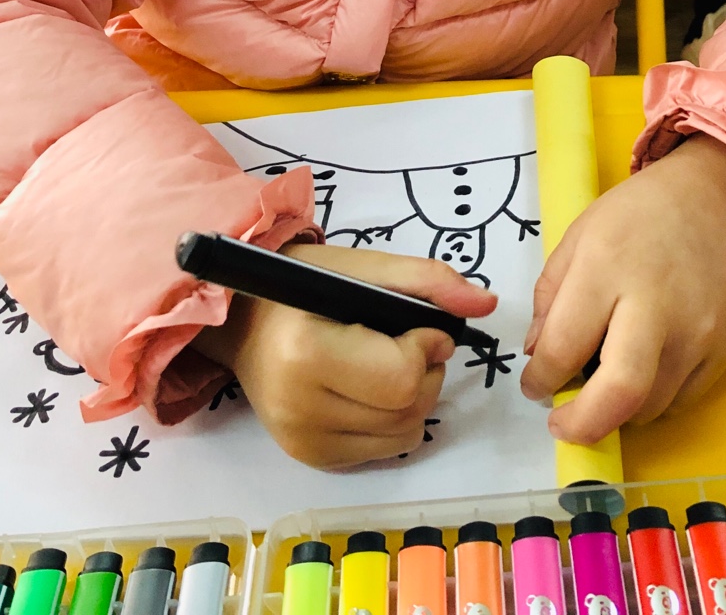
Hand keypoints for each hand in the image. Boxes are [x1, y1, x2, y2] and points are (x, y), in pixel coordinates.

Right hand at [194, 242, 496, 468]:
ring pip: (405, 433)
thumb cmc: (302, 284)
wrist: (240, 320)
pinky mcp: (312, 459)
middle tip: (407, 340)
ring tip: (387, 361)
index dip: (427, 346)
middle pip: (409, 408)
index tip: (419, 324)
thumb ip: (426, 281)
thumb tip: (485, 305)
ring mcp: (303, 442)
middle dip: (427, 371)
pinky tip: (371, 389)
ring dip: (416, 397)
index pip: (402, 377)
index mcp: (306, 354)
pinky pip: (387, 449)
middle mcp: (300, 408)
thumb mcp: (362, 266)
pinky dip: (396, 420)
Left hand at [520, 136, 725, 443]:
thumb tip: (537, 353)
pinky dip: (651, 401)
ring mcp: (697, 332)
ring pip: (649, 406)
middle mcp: (654, 305)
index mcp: (606, 266)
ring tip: (599, 387)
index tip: (534, 385)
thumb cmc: (646, 209)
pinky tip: (638, 376)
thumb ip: (551, 293)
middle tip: (562, 425)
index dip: (540, 379)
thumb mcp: (582, 232)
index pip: (563, 346)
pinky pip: (681, 400)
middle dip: (581, 425)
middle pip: (618, 393)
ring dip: (615, 412)